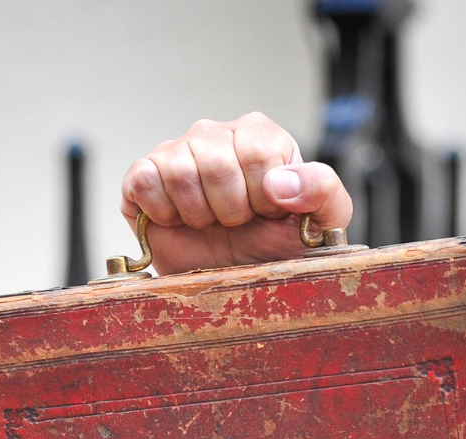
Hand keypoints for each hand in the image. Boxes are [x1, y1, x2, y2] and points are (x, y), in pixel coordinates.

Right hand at [120, 112, 352, 273]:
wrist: (229, 277)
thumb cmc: (272, 247)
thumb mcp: (320, 223)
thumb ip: (323, 192)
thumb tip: (282, 182)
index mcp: (259, 135)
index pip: (258, 151)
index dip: (262, 197)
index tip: (265, 214)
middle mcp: (215, 134)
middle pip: (218, 164)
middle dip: (230, 210)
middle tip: (234, 223)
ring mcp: (176, 152)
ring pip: (180, 173)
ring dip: (197, 214)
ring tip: (207, 222)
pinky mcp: (142, 176)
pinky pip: (143, 182)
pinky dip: (161, 212)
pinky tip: (177, 221)